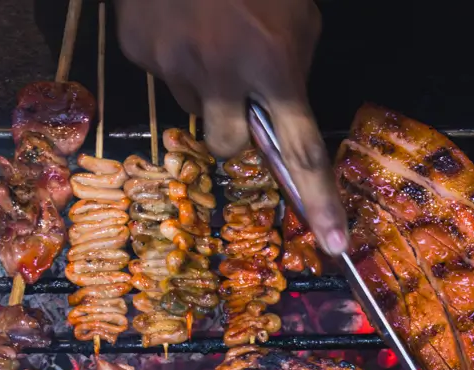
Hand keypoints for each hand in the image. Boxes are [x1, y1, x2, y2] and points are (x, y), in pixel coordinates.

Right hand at [114, 0, 347, 253]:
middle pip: (233, 147)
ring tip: (209, 36)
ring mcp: (174, 63)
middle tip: (239, 95)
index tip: (335, 244)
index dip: (321, 201)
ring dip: (208, 88)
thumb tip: (281, 115)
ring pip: (197, 110)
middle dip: (238, 133)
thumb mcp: (297, 20)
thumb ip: (293, 71)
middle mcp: (223, 74)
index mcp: (274, 66)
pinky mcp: (139, 50)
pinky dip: (175, 58)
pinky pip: (164, 75)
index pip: (303, 152)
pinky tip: (181, 21)